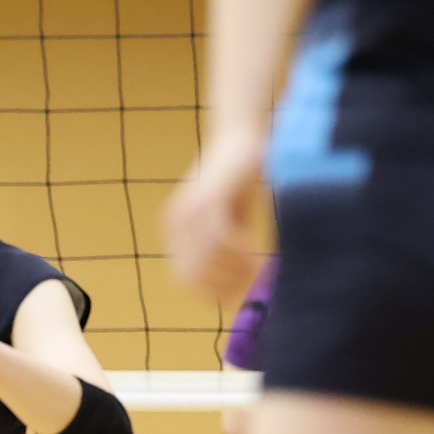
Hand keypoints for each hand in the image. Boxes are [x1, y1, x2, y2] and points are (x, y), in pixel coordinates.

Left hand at [162, 134, 266, 305]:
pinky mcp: (210, 198)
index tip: (239, 295)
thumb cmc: (239, 182)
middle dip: (226, 285)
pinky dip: (240, 253)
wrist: (240, 138)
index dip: (211, 293)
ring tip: (258, 269)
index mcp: (176, 231)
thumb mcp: (231, 221)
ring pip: (209, 260)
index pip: (185, 279)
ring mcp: (190, 210)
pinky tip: (256, 254)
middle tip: (253, 284)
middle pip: (196, 275)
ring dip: (236, 271)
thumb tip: (238, 287)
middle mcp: (177, 223)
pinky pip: (222, 238)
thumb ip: (228, 250)